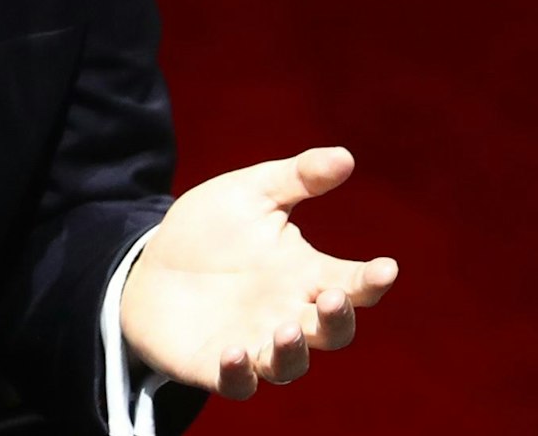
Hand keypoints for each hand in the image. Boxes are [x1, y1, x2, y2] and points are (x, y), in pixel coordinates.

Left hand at [119, 146, 397, 397]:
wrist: (151, 264)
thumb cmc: (211, 230)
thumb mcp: (250, 194)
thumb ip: (297, 178)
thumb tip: (345, 156)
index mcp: (305, 275)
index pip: (351, 284)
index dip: (371, 280)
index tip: (386, 267)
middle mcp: (290, 315)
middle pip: (331, 331)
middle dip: (336, 319)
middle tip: (330, 298)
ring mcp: (256, 344)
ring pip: (289, 364)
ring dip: (293, 351)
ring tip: (288, 329)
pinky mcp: (218, 365)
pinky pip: (237, 381)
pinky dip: (240, 373)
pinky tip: (234, 353)